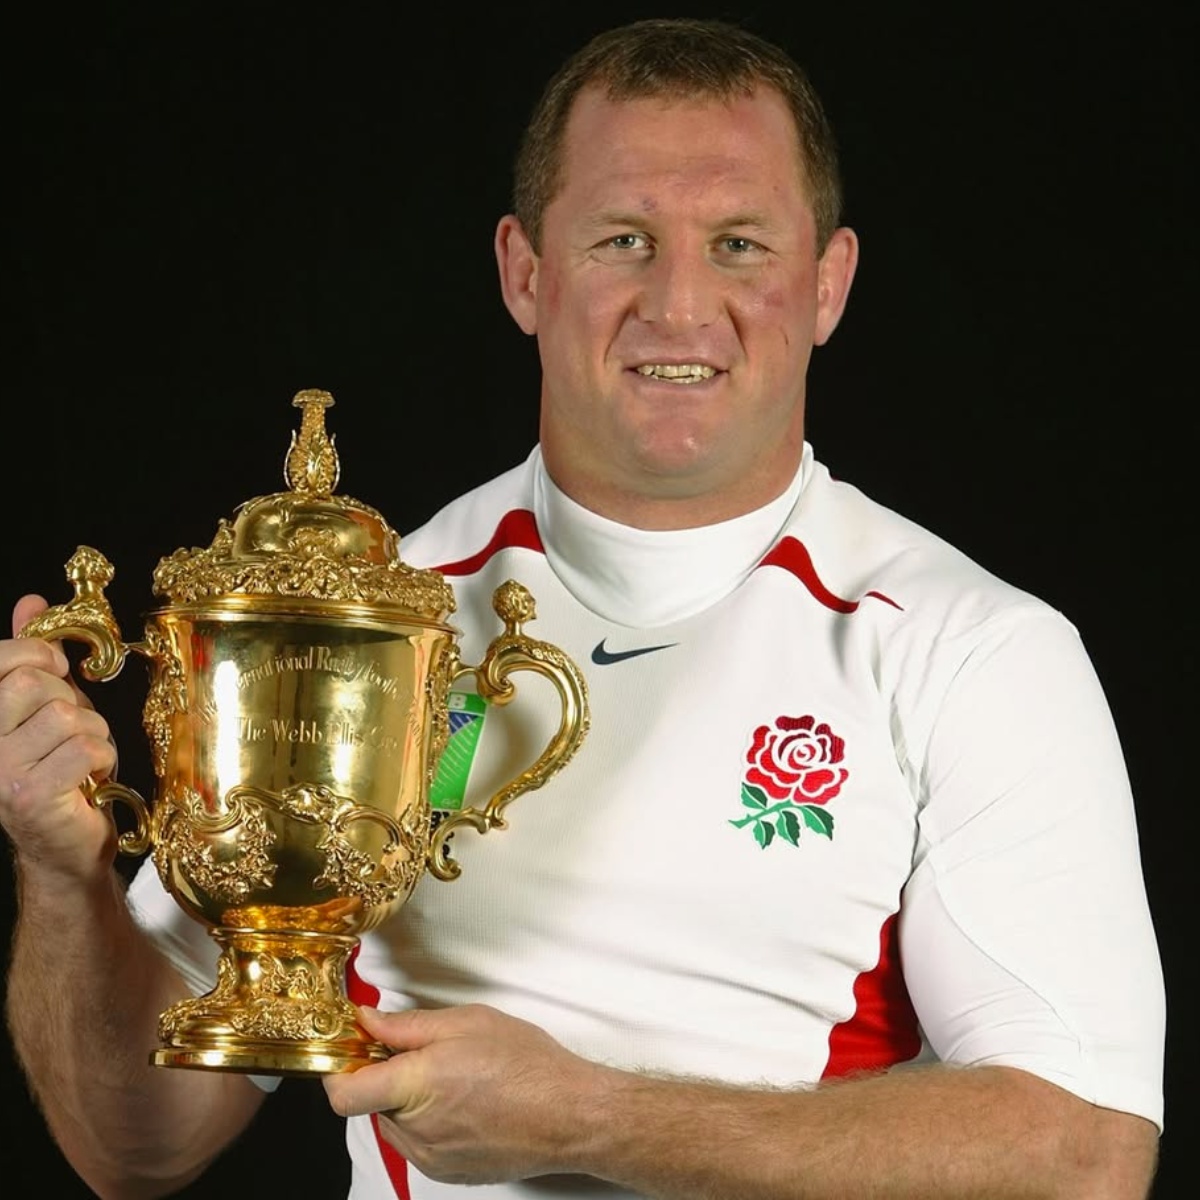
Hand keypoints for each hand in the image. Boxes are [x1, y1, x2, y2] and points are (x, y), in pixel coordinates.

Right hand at [0, 595, 118, 879]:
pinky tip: (89, 779)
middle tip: (71, 733)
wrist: (64, 846)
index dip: (40, 654)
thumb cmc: (58, 770)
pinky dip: (101, 759)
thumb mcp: (44, 707)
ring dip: (92, 734)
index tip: (57, 669)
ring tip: (80, 759)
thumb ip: (31, 658)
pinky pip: (86, 747)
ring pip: (67, 715)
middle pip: (37, 683)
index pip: (4, 659)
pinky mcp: (29, 795)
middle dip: (72, 701)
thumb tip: (31, 601)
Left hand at [323, 1004, 604, 1184]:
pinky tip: (465, 1101)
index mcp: (416, 1087)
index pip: (345, 1094)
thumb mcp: (467, 1023)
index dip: (337, 1070)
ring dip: (408, 1100)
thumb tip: (367, 1021)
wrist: (568, 1114)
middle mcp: (416, 1131)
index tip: (348, 1050)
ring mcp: (430, 1158)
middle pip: (372, 1104)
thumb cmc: (526, 1064)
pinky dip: (429, 1121)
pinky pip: (419, 1143)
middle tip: (423, 1052)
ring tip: (454, 1077)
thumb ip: (407, 1025)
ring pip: (395, 1123)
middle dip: (386, 1077)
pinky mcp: (447, 1173)